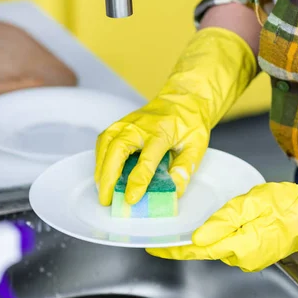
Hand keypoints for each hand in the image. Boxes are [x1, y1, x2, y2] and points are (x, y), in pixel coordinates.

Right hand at [95, 96, 210, 205]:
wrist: (183, 98)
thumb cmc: (190, 123)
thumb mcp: (197, 145)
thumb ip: (185, 168)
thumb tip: (174, 191)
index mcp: (161, 132)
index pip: (146, 160)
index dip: (138, 181)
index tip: (131, 199)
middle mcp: (140, 126)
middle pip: (117, 150)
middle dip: (108, 176)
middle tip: (106, 199)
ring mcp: (127, 122)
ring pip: (106, 144)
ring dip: (101, 168)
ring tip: (101, 190)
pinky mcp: (120, 124)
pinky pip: (104, 141)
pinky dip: (100, 158)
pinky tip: (102, 173)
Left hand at [147, 181, 297, 271]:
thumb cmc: (285, 205)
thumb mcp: (250, 204)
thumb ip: (223, 222)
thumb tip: (198, 239)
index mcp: (239, 246)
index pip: (197, 251)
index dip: (173, 250)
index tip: (154, 248)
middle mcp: (242, 258)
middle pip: (204, 251)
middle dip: (184, 245)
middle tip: (163, 236)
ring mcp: (248, 260)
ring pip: (216, 249)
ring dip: (203, 240)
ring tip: (191, 228)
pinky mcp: (253, 255)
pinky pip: (228, 248)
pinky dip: (218, 240)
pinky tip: (215, 229)